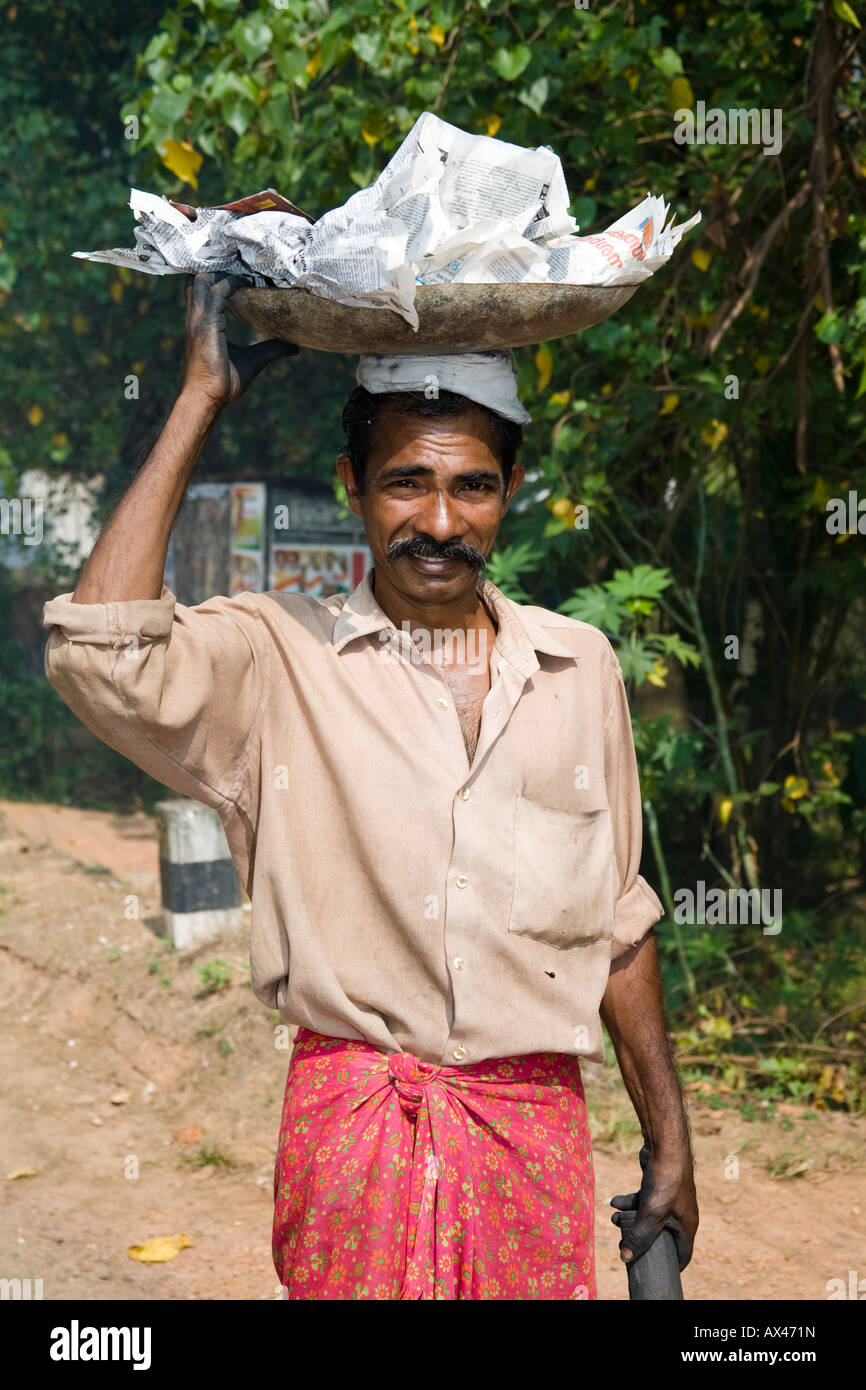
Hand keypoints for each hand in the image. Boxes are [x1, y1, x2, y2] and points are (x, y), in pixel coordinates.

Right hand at [183, 271, 297, 408]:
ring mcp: (199, 319)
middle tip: (245, 259)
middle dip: (219, 264)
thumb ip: (270, 349)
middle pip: (200, 275)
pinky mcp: (206, 325)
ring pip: (206, 278)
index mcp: (202, 321)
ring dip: (225, 269)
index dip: (218, 273)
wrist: (207, 400)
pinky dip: (232, 284)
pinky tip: (248, 281)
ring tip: (247, 265)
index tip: (242, 266)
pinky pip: (217, 293)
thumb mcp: (252, 361)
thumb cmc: (223, 384)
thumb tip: (295, 346)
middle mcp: (197, 316)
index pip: (203, 286)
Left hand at [609, 1143, 698, 1271]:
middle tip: (625, 1244)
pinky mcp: (658, 1187)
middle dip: (641, 1239)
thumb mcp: (651, 1214)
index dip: (671, 1266)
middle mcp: (680, 1214)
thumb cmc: (666, 1182)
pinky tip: (613, 1202)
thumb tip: (625, 1258)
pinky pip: (643, 1201)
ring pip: (648, 1217)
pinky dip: (629, 1203)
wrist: (665, 1146)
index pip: (682, 1254)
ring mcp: (669, 1200)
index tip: (656, 1272)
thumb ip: (640, 1237)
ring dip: (630, 1219)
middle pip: (660, 1236)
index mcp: (687, 1226)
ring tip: (613, 1219)